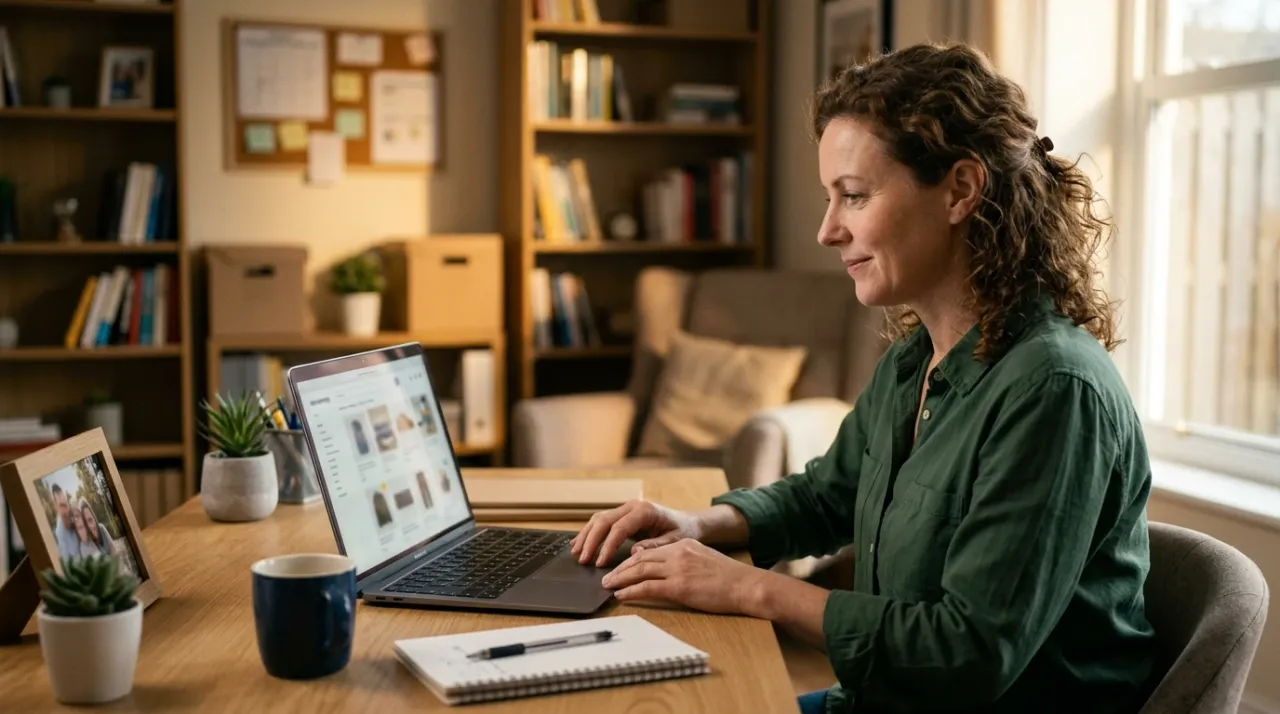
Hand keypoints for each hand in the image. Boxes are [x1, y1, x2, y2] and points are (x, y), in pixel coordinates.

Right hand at [570, 499, 702, 566]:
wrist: (688, 521)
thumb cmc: (682, 530)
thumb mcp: (674, 540)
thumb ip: (655, 545)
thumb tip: (635, 552)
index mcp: (644, 511)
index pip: (619, 528)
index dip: (607, 545)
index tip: (600, 562)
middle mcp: (632, 506)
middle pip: (604, 521)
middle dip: (591, 541)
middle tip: (583, 560)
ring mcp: (625, 509)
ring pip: (599, 519)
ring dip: (586, 536)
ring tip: (576, 553)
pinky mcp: (622, 515)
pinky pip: (601, 521)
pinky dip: (589, 532)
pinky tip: (579, 543)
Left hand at [600, 538, 764, 613]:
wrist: (745, 585)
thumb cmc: (729, 577)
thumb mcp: (703, 559)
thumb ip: (683, 559)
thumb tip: (665, 569)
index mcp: (683, 545)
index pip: (650, 550)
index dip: (631, 559)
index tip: (620, 566)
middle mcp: (677, 553)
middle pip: (640, 558)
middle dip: (621, 568)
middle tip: (606, 575)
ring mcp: (677, 569)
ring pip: (640, 571)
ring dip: (620, 578)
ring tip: (608, 585)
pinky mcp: (679, 586)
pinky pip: (647, 588)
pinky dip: (631, 591)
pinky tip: (621, 595)